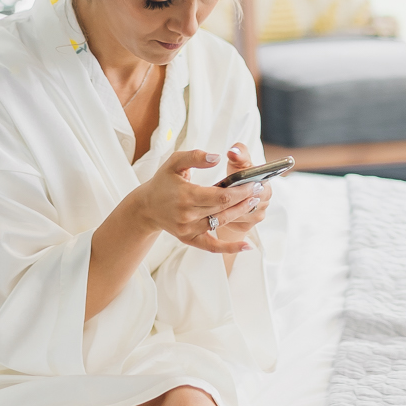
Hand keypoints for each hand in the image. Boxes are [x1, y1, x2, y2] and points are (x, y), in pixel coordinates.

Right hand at [135, 143, 267, 253]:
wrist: (146, 207)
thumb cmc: (163, 181)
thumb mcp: (174, 162)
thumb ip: (195, 157)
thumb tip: (217, 157)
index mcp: (186, 195)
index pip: (221, 196)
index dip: (241, 191)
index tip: (254, 183)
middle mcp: (187, 215)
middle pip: (224, 209)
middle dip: (245, 199)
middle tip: (259, 189)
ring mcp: (188, 229)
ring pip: (221, 223)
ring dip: (240, 213)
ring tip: (253, 202)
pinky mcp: (189, 239)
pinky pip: (212, 246)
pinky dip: (230, 248)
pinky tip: (247, 246)